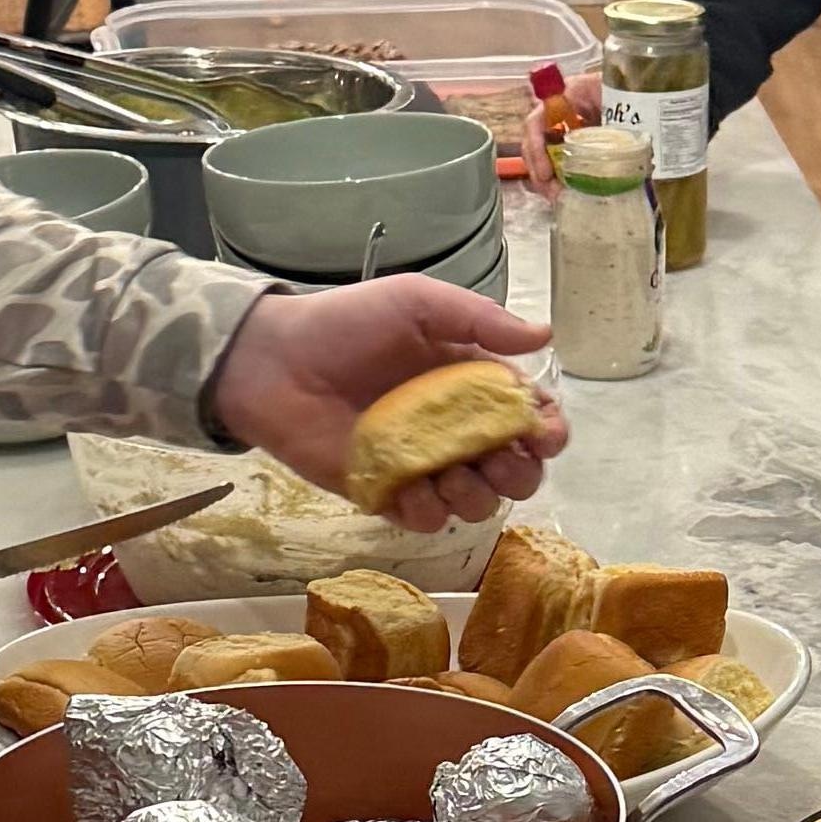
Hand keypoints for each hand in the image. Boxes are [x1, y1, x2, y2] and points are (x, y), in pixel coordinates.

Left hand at [213, 276, 569, 530]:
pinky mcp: (385, 493)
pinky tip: (413, 487)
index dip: (548, 432)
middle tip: (495, 459)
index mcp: (472, 384)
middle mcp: (455, 430)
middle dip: (520, 472)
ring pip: (477, 502)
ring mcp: (422, 466)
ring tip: (445, 471)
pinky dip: (429, 510)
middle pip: (515, 470)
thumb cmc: (347, 324)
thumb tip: (545, 336)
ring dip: (476, 494)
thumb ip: (480, 319)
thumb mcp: (417, 302)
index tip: (544, 435)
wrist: (272, 361)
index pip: (530, 418)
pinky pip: (427, 519)